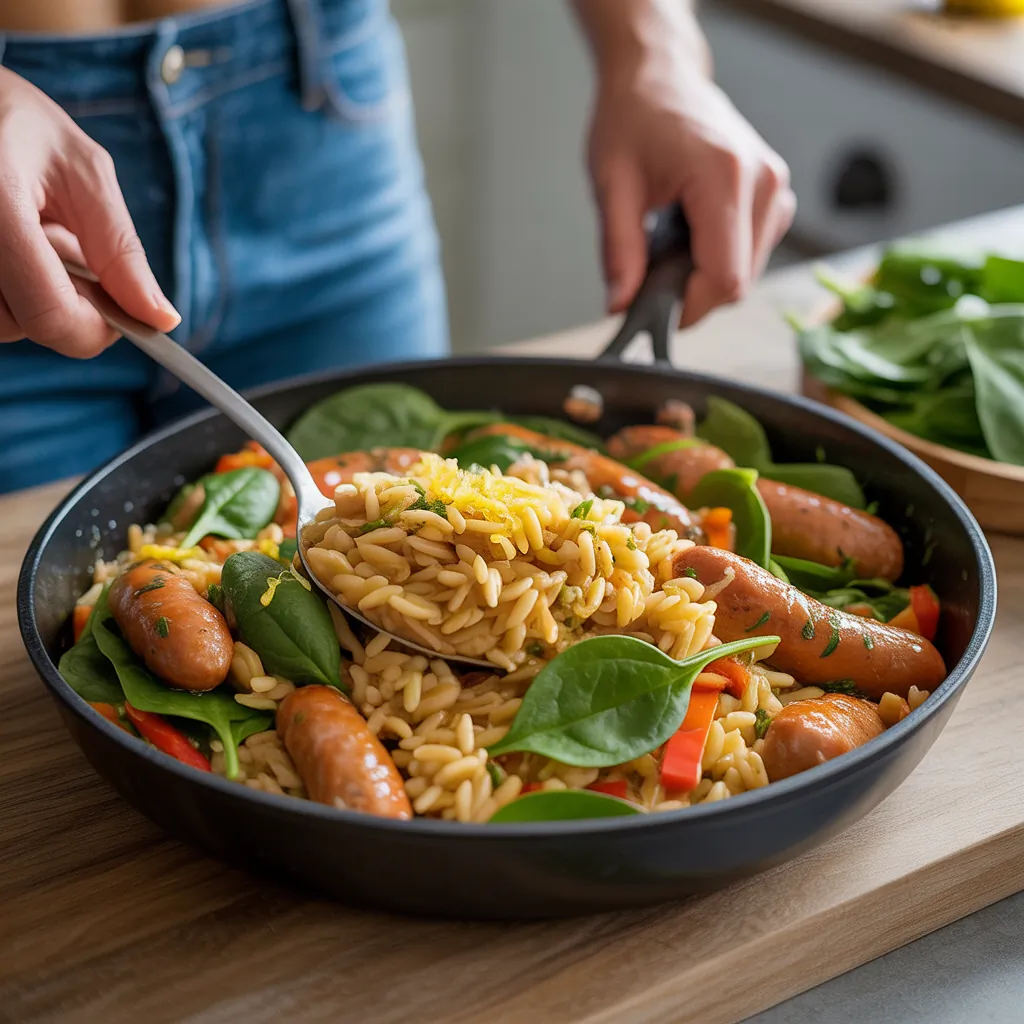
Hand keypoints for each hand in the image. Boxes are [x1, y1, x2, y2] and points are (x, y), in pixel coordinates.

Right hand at [0, 67, 178, 356]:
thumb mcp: (84, 174)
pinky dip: (8, 287)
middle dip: (60, 306)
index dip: (94, 330)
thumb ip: (121, 253)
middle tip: (66, 254)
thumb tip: (160, 318)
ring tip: (32, 239)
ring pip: (1, 321)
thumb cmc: (18, 124)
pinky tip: (14, 245)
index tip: (118, 315)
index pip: (50, 314)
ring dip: (29, 295)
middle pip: (21, 325)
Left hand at [587, 55, 795, 325]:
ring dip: (707, 276)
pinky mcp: (776, 195)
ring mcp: (776, 187)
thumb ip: (618, 250)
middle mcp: (763, 180)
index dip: (689, 308)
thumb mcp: (611, 185)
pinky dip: (721, 259)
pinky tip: (693, 234)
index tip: (653, 310)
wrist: (659, 78)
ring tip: (671, 243)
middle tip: (652, 274)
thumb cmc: (635, 118)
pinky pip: (754, 254)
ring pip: (748, 273)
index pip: (724, 278)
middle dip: (693, 293)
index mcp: (724, 175)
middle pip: (739, 283)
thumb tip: (620, 304)